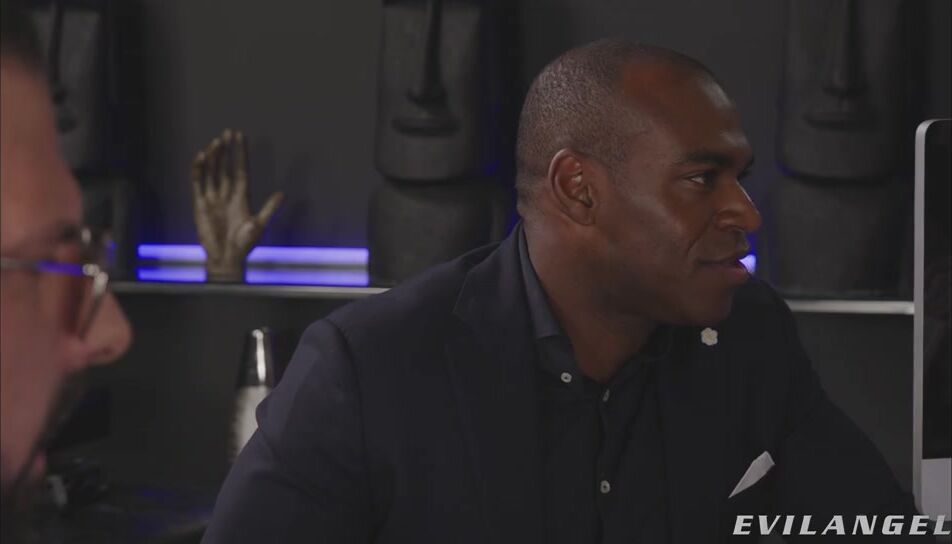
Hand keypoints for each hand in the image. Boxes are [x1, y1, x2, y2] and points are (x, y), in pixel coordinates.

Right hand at [191, 129, 283, 281]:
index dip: (240, 154)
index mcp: (241, 197)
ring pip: (212, 172)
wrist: (226, 258)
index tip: (240, 138)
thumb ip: (269, 209)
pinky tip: (201, 157)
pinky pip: (198, 183)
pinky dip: (198, 170)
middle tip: (227, 133)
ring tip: (216, 142)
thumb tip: (282, 194)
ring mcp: (213, 198)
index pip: (240, 170)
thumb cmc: (244, 245)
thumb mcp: (259, 225)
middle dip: (226, 150)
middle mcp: (226, 194)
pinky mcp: (200, 204)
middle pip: (225, 167)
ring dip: (213, 157)